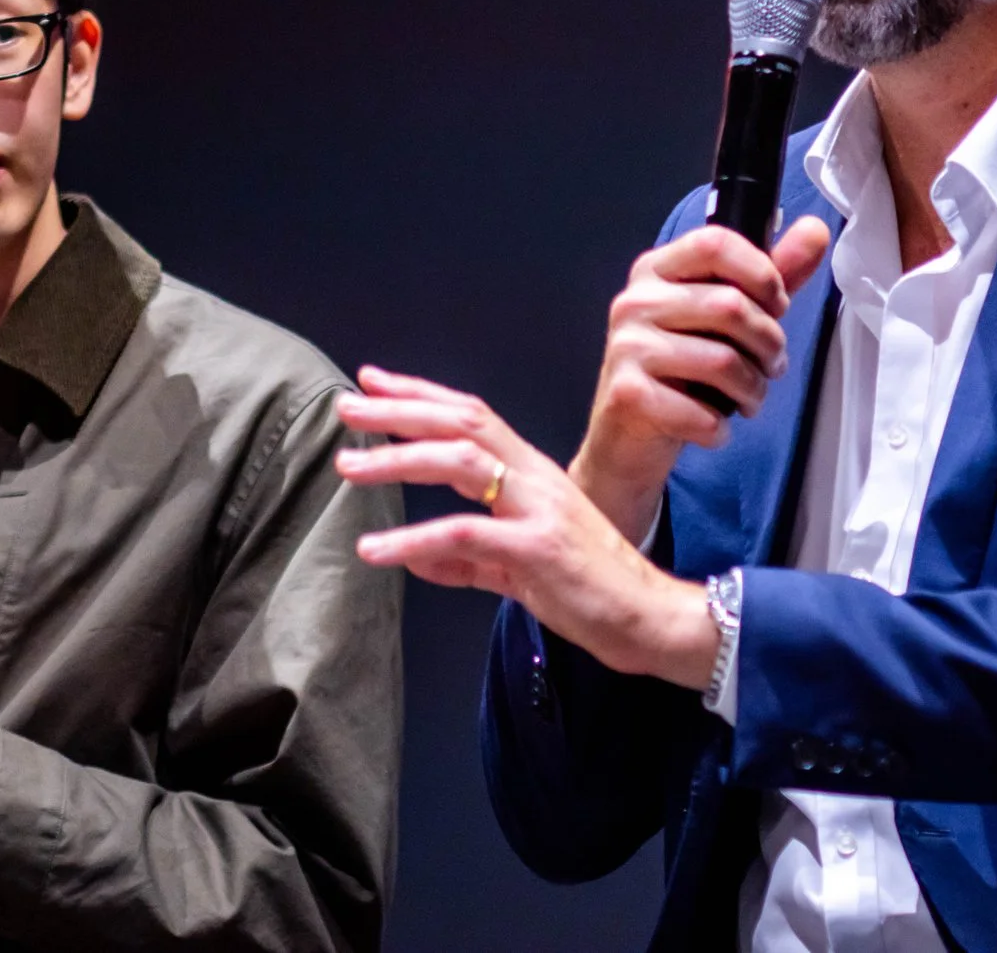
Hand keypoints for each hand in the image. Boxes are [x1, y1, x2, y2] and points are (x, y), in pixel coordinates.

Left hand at [336, 370, 720, 688]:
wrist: (649, 615)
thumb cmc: (591, 589)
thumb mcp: (519, 567)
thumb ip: (467, 560)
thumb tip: (416, 559)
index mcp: (533, 473)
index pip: (473, 415)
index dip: (422, 394)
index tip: (374, 382)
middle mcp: (535, 478)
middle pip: (462, 422)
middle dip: (400, 409)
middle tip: (347, 404)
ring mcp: (538, 509)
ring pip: (461, 462)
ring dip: (398, 459)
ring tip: (349, 465)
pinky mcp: (537, 549)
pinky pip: (465, 535)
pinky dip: (413, 539)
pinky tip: (374, 549)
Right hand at [571, 215, 829, 541]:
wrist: (628, 438)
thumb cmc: (682, 371)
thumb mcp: (728, 318)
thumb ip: (770, 276)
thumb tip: (815, 231)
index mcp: (658, 270)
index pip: (715, 242)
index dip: (761, 273)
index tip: (776, 304)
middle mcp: (635, 300)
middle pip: (729, 305)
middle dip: (769, 343)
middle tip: (771, 365)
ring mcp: (627, 346)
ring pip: (722, 360)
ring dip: (753, 390)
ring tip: (750, 399)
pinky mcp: (627, 393)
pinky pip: (699, 411)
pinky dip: (718, 427)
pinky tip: (714, 427)